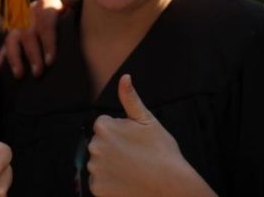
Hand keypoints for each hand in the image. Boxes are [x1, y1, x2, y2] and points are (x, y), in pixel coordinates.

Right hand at [0, 0, 80, 77]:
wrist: (77, 4)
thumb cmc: (82, 3)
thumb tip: (66, 1)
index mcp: (48, 1)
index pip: (45, 22)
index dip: (47, 42)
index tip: (50, 61)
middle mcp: (32, 10)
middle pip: (28, 33)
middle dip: (32, 54)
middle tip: (38, 73)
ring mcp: (24, 21)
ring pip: (13, 38)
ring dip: (14, 57)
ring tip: (19, 75)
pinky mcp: (19, 31)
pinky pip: (7, 44)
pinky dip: (1, 57)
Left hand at [87, 74, 216, 196]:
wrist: (170, 186)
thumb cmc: (161, 151)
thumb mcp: (147, 119)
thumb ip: (130, 98)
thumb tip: (124, 77)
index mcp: (104, 127)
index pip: (105, 126)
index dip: (121, 132)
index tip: (135, 141)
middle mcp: (94, 147)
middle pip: (100, 144)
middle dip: (113, 148)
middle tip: (135, 156)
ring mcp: (94, 170)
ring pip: (99, 164)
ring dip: (111, 166)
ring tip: (132, 170)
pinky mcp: (96, 189)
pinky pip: (99, 182)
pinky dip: (110, 183)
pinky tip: (126, 182)